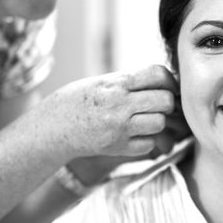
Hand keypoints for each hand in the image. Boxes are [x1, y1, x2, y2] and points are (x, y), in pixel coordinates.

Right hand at [36, 65, 179, 160]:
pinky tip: (134, 135)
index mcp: (116, 83)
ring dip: (157, 122)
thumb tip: (166, 82)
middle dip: (166, 103)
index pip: (157, 74)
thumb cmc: (81, 100)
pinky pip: (149, 144)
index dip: (169, 81)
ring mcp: (119, 127)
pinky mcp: (118, 147)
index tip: (168, 87)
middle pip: (165, 100)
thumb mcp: (103, 82)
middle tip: (158, 106)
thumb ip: (132, 81)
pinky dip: (146, 140)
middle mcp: (119, 104)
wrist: (53, 127)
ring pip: (160, 123)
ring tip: (144, 120)